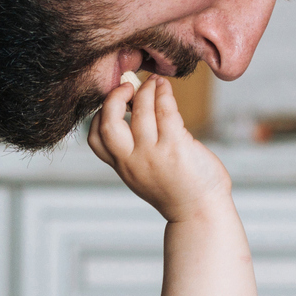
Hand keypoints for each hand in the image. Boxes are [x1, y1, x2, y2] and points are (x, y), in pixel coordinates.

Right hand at [87, 75, 231, 222]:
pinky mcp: (176, 147)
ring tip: (155, 83)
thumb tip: (139, 111)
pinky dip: (164, 95)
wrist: (200, 212)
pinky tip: (166, 90)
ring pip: (141, 111)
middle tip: (128, 86)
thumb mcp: (144, 175)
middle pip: (109, 123)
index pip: (95, 139)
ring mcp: (154, 154)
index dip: (99, 116)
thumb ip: (136, 152)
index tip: (114, 104)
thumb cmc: (178, 190)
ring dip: (147, 90)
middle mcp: (133, 161)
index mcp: (123, 167)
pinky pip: (166, 111)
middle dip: (115, 98)